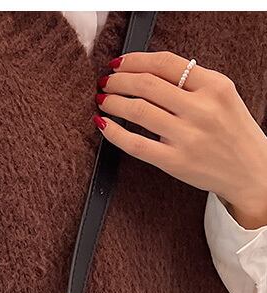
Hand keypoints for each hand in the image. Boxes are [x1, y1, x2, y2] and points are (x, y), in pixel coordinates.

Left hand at [94, 50, 266, 228]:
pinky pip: (134, 144)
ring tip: (103, 100)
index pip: (166, 63)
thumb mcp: (222, 97)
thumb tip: (147, 71)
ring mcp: (187, 136)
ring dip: (113, 102)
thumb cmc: (232, 132)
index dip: (135, 60)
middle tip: (106, 82)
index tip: (118, 63)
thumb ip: (192, 83)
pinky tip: (103, 124)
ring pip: (137, 111)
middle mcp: (201, 109)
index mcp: (214, 86)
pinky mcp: (174, 161)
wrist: (250, 170)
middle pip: (147, 84)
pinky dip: (113, 132)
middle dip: (119, 80)